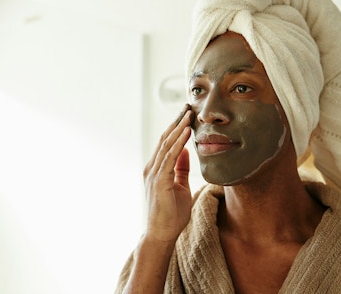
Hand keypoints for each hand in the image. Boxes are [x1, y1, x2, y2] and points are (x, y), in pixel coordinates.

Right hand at [143, 104, 193, 242]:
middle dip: (176, 122)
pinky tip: (186, 132)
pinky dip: (178, 143)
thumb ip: (181, 169)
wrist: (161, 234)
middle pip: (165, 139)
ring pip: (166, 145)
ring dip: (178, 128)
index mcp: (157, 169)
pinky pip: (170, 157)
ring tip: (188, 113)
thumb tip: (186, 151)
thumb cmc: (170, 214)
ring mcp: (154, 174)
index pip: (166, 143)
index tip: (186, 114)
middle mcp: (152, 168)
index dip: (176, 127)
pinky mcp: (159, 181)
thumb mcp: (180, 187)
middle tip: (188, 106)